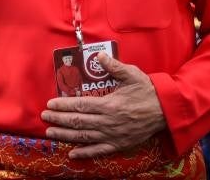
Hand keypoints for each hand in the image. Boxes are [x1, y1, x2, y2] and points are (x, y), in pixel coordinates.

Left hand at [41, 53, 166, 158]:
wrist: (165, 111)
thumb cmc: (147, 91)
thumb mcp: (132, 74)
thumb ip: (113, 66)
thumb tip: (99, 55)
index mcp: (109, 104)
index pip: (80, 105)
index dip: (63, 105)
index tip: (50, 104)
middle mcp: (107, 122)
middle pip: (78, 122)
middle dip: (59, 120)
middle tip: (44, 117)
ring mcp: (112, 135)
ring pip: (84, 137)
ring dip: (65, 135)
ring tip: (50, 133)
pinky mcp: (118, 144)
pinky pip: (98, 151)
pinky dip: (84, 153)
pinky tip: (71, 153)